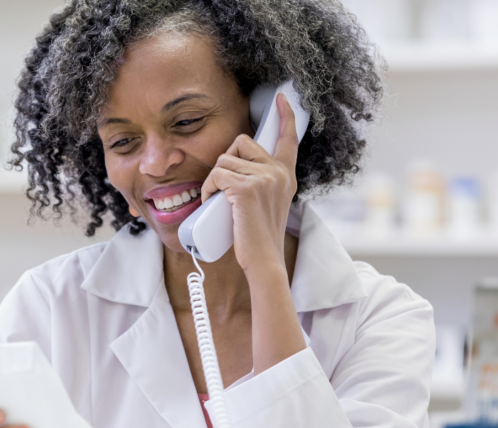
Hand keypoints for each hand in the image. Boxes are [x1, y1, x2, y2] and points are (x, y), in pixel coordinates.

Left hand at [199, 94, 299, 274]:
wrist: (263, 260)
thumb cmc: (259, 238)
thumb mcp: (267, 204)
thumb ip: (260, 183)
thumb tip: (235, 168)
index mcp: (285, 175)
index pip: (288, 138)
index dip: (285, 116)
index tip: (282, 97)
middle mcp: (278, 173)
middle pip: (242, 142)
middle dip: (226, 160)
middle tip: (223, 185)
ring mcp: (264, 178)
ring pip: (224, 160)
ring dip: (214, 179)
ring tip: (219, 200)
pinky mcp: (246, 188)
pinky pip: (216, 174)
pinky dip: (208, 188)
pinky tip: (213, 202)